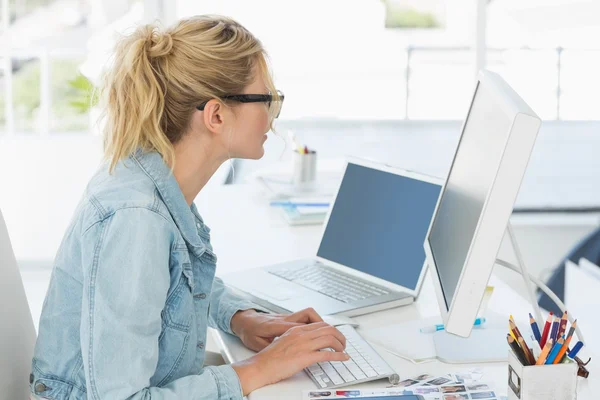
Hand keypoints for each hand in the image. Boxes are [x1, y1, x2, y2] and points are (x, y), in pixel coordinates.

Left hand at [231, 307, 323, 351]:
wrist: (244, 320)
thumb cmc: (249, 332)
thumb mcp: (256, 343)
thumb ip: (270, 347)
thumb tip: (280, 354)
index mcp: (277, 326)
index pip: (301, 327)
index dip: (315, 334)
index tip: (326, 344)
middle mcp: (285, 319)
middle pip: (310, 315)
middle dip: (325, 325)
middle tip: (335, 337)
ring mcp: (288, 317)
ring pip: (310, 314)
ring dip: (321, 322)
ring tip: (330, 334)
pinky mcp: (288, 318)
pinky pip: (305, 317)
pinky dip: (314, 322)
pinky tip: (318, 331)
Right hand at [232, 322, 348, 394]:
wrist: (260, 366)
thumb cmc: (270, 357)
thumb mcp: (285, 341)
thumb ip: (297, 339)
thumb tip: (308, 342)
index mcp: (296, 330)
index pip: (320, 324)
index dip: (332, 329)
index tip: (336, 336)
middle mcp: (301, 334)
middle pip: (328, 329)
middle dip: (339, 335)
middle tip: (343, 343)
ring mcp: (303, 345)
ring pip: (330, 339)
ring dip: (341, 345)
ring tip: (343, 350)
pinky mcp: (304, 357)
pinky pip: (327, 354)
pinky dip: (338, 356)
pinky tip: (343, 358)